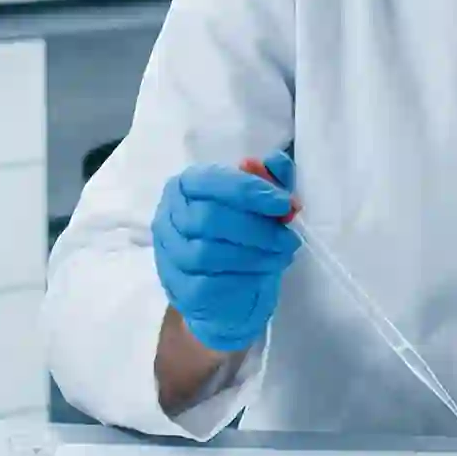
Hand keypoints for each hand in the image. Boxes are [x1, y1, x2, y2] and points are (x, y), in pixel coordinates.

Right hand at [152, 153, 300, 352]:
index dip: (249, 190)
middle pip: (209, 218)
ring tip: (281, 255)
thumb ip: (270, 180)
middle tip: (289, 238)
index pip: (210, 181)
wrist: (227, 294)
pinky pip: (209, 283)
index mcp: (183, 187)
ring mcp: (169, 255)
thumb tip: (275, 161)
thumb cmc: (241, 238)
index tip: (283, 203)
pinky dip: (242, 277)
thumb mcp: (261, 205)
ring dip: (254, 254)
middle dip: (256, 227)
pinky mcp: (178, 288)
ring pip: (208, 252)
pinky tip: (263, 273)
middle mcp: (168, 218)